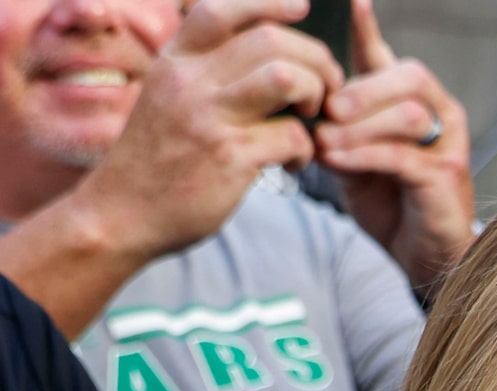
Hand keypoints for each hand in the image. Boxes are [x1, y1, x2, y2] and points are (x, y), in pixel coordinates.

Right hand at [67, 0, 335, 271]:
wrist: (120, 214)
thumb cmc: (156, 158)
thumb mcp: (167, 98)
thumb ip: (204, 72)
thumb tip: (261, 52)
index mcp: (174, 61)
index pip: (220, 9)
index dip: (268, 2)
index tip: (300, 6)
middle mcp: (188, 81)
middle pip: (270, 41)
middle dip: (315, 60)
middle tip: (325, 87)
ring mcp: (208, 119)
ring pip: (286, 78)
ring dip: (315, 95)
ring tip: (310, 116)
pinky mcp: (230, 158)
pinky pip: (293, 136)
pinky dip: (306, 149)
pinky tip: (294, 162)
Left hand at [313, 0, 472, 289]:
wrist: (421, 255)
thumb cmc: (388, 202)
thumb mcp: (352, 152)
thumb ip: (334, 124)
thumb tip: (303, 102)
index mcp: (411, 102)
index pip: (388, 57)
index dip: (368, 29)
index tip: (354, 1)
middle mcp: (439, 115)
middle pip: (409, 75)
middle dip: (364, 89)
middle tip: (328, 107)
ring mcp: (448, 146)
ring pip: (408, 115)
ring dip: (360, 126)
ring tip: (325, 141)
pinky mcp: (446, 178)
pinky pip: (404, 157)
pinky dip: (365, 156)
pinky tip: (336, 160)